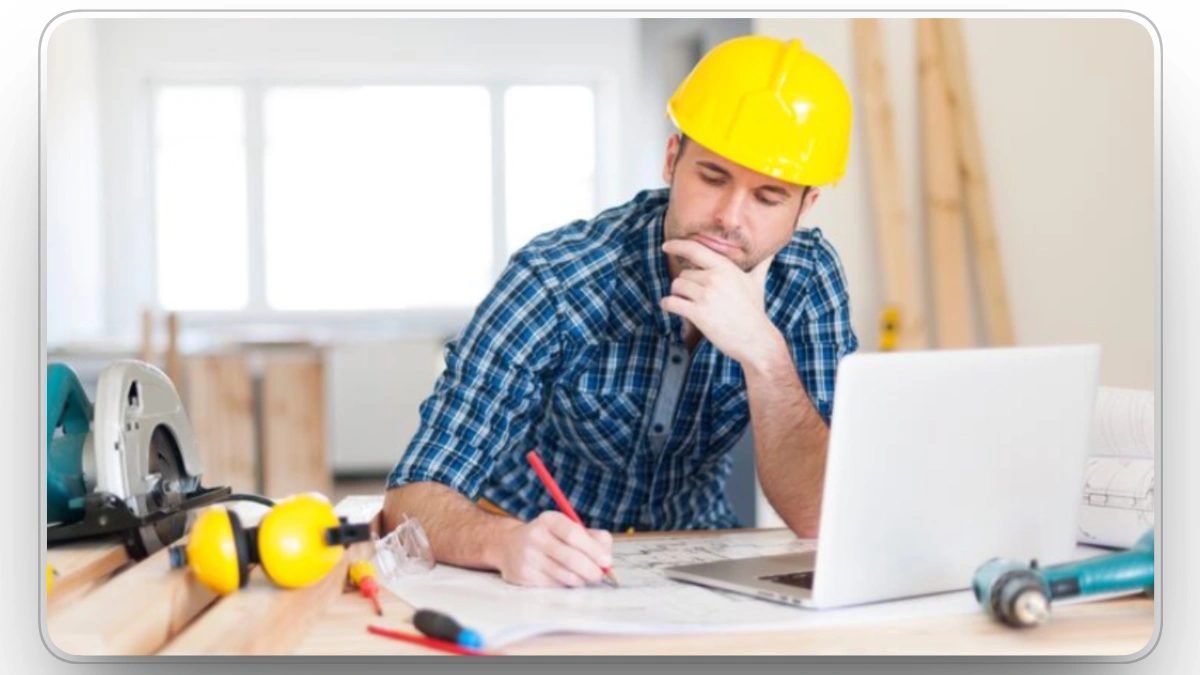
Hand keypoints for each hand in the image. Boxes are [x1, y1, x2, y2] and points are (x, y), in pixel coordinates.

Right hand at [494, 511, 613, 587]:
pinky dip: (566, 585)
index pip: (574, 534)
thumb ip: (593, 537)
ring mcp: (528, 557)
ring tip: (582, 575)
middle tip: (599, 575)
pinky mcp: (524, 576)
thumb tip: (607, 557)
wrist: (509, 547)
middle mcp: (536, 536)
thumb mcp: (568, 528)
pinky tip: (563, 577)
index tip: (606, 561)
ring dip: (581, 579)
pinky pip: (555, 586)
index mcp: (549, 519)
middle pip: (571, 558)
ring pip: (566, 576)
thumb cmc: (549, 538)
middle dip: (592, 570)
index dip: (593, 549)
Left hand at [660, 239, 782, 365]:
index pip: (695, 249)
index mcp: (726, 268)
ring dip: (677, 295)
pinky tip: (671, 308)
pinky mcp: (698, 314)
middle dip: (686, 286)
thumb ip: (762, 265)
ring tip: (687, 304)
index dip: (678, 245)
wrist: (756, 339)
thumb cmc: (755, 311)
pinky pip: (672, 303)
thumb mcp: (757, 283)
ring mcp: (706, 296)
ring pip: (676, 287)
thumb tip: (773, 252)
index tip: (667, 245)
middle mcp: (715, 278)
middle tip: (696, 298)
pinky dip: (668, 305)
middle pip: (684, 274)